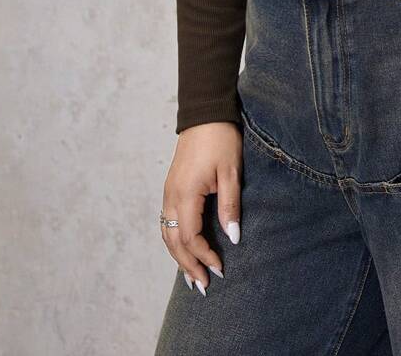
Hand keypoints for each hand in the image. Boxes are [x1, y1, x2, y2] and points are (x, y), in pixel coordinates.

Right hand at [160, 121, 242, 294]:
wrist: (205, 114)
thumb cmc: (221, 139)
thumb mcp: (231, 172)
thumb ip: (230, 206)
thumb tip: (233, 238)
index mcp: (185, 194)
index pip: (190, 237)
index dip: (204, 256)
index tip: (221, 268)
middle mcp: (171, 196)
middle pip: (174, 242)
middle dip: (188, 266)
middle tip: (204, 286)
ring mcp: (168, 192)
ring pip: (167, 234)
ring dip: (179, 257)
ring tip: (192, 276)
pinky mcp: (171, 188)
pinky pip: (168, 222)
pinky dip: (175, 241)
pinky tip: (185, 249)